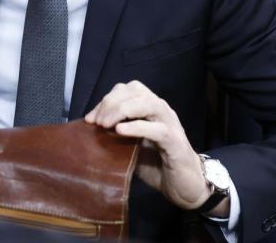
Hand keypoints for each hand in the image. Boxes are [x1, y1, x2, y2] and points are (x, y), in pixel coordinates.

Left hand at [86, 81, 222, 213]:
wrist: (184, 186)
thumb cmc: (156, 164)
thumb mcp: (130, 146)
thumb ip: (115, 134)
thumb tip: (90, 130)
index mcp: (150, 109)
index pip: (128, 90)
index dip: (106, 99)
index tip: (90, 118)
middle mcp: (161, 111)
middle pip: (136, 91)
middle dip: (112, 102)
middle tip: (96, 122)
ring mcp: (171, 124)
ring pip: (148, 103)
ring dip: (122, 110)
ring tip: (106, 125)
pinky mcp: (176, 142)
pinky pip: (158, 129)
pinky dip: (137, 127)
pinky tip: (120, 131)